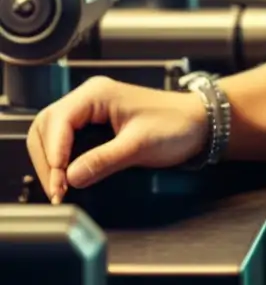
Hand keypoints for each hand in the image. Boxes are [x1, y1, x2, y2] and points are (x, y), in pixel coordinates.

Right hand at [26, 76, 208, 203]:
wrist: (199, 123)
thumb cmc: (176, 125)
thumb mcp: (140, 144)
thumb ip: (104, 160)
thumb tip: (71, 178)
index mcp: (96, 94)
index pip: (58, 121)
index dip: (53, 151)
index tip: (59, 179)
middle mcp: (88, 98)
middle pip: (46, 128)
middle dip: (48, 160)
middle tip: (58, 190)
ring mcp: (90, 111)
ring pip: (51, 135)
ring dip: (51, 162)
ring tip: (61, 189)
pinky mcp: (94, 125)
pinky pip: (66, 141)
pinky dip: (61, 161)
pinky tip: (67, 179)